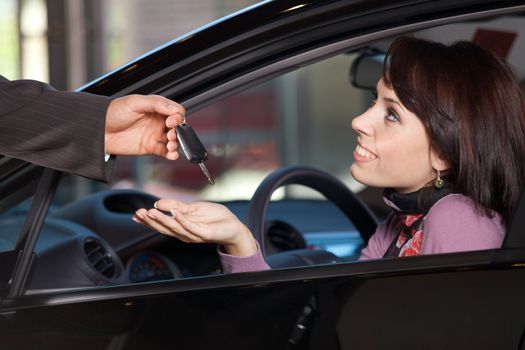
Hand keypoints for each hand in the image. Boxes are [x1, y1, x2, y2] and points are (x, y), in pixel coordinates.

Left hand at [104, 94, 184, 158]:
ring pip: (174, 140)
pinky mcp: (150, 148)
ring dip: (177, 144)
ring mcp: (155, 135)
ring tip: (171, 145)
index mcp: (157, 108)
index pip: (176, 112)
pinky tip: (172, 154)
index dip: (178, 117)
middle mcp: (158, 121)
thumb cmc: (114, 112)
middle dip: (179, 132)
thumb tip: (175, 110)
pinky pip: (166, 152)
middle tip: (171, 135)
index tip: (170, 122)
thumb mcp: (135, 103)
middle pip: (178, 127)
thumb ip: (156, 104)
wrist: (98, 130)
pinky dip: (172, 154)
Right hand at [133, 199, 258, 256]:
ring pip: (174, 227)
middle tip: (139, 213)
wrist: (233, 226)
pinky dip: (182, 219)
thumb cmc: (214, 218)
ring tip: (151, 211)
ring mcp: (193, 234)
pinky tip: (174, 213)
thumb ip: (175, 206)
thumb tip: (158, 202)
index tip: (136, 215)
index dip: (148, 221)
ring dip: (162, 219)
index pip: (161, 224)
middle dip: (150, 221)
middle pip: (164, 228)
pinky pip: (191, 226)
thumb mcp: (192, 208)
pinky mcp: (203, 233)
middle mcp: (184, 233)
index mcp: (180, 227)